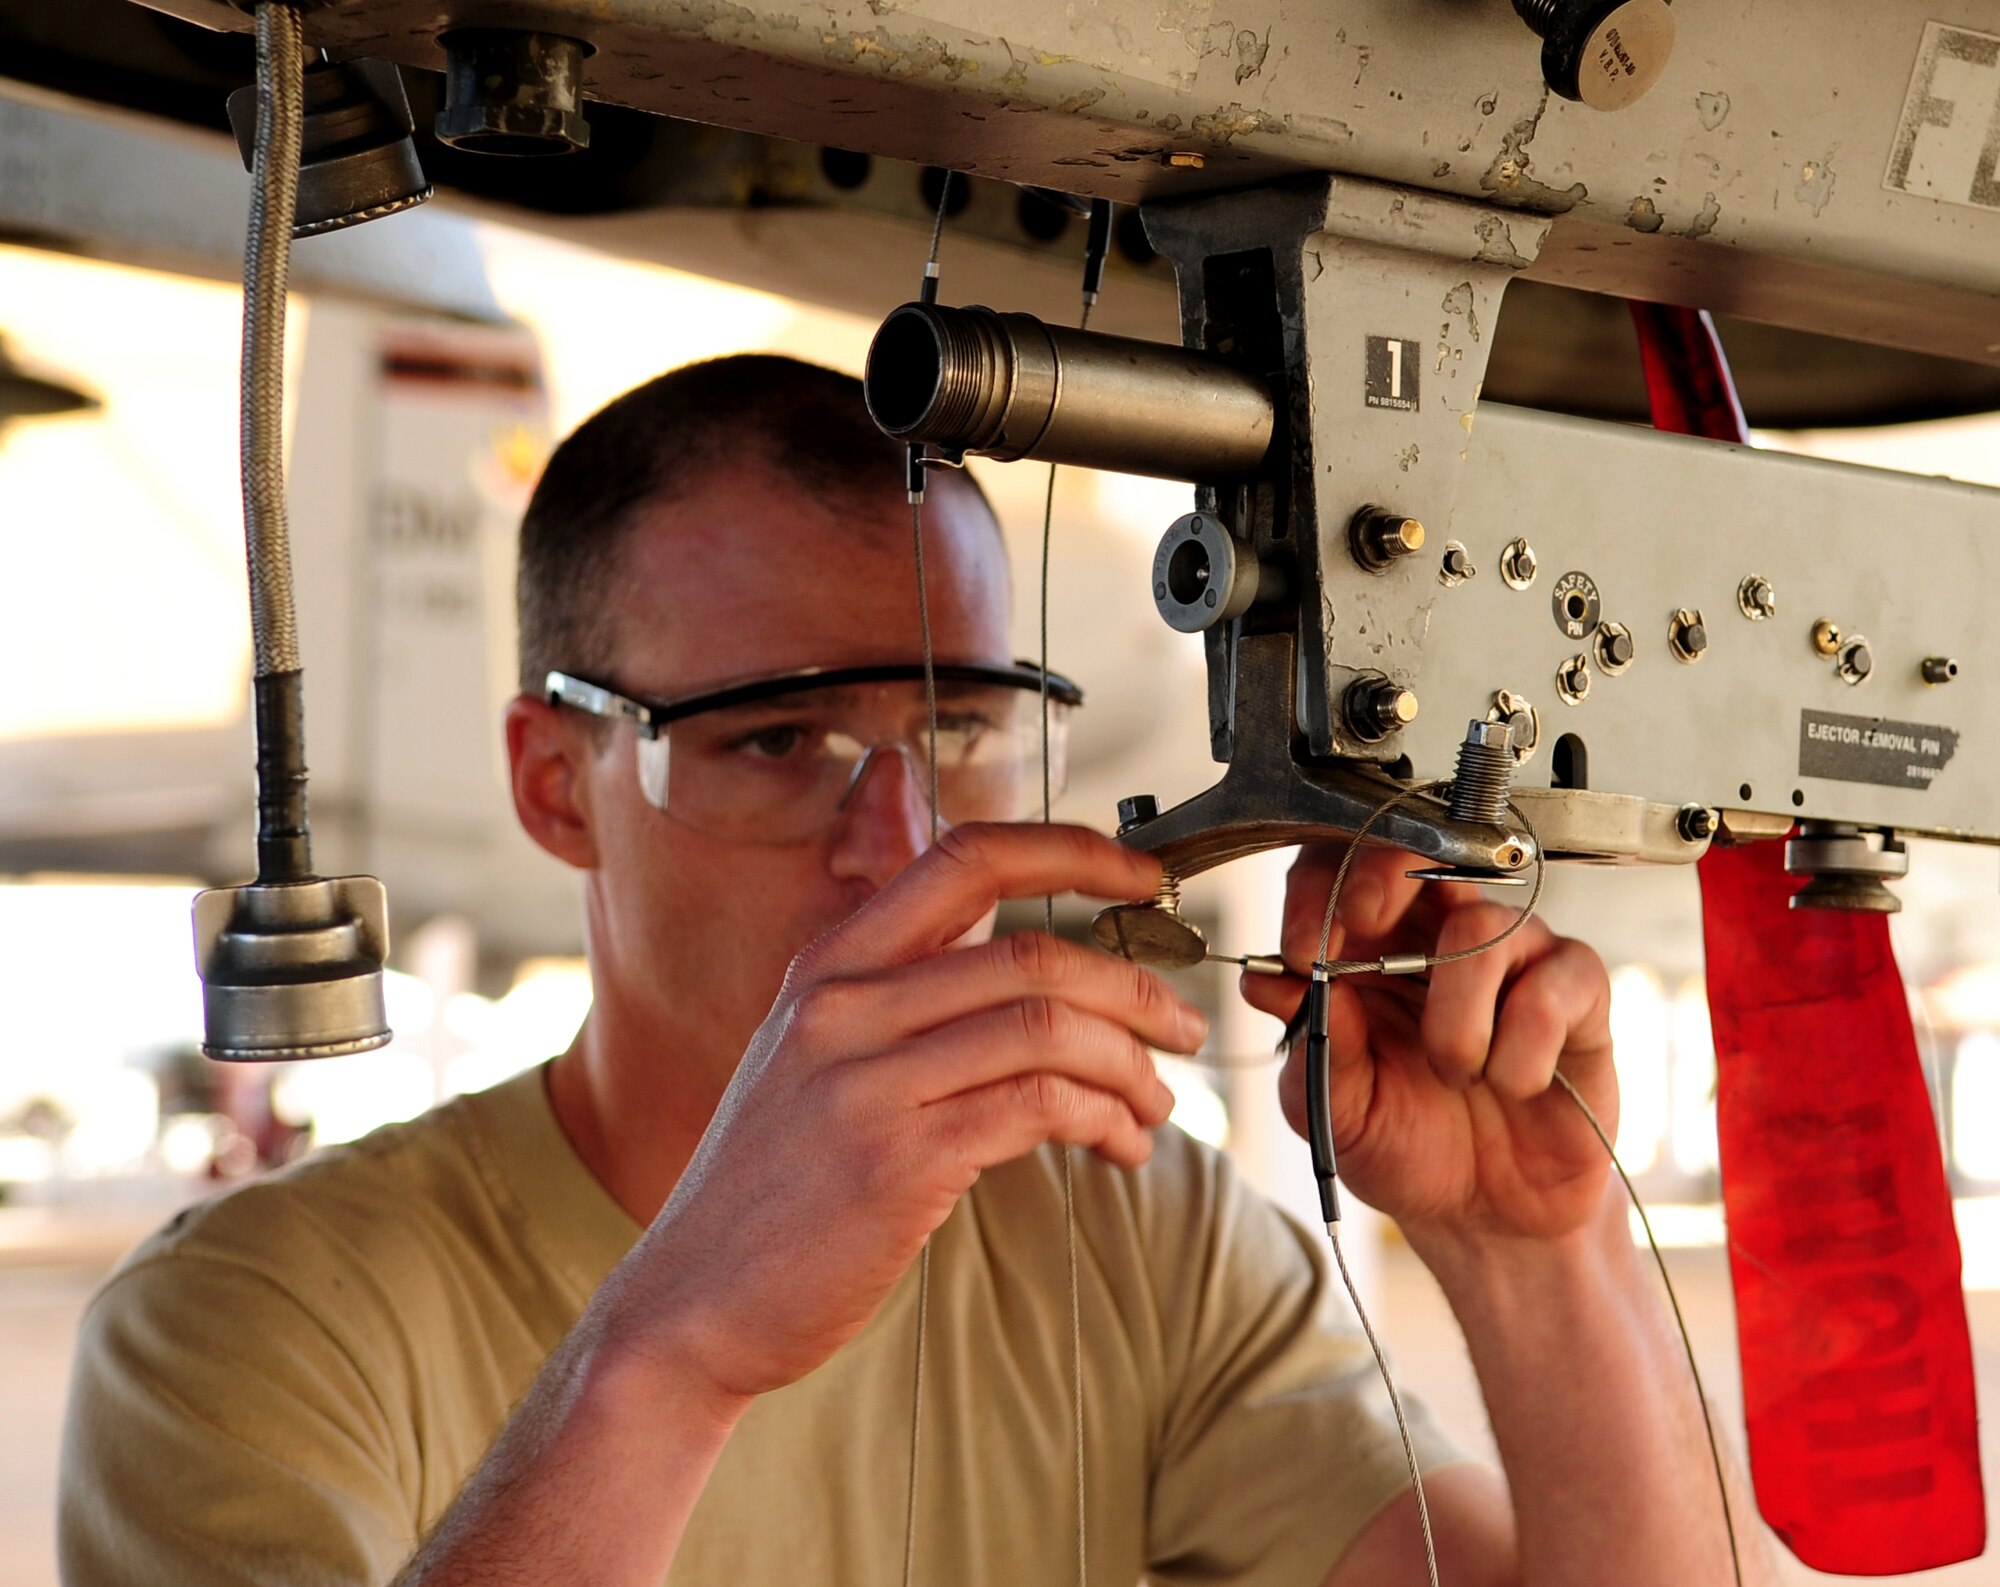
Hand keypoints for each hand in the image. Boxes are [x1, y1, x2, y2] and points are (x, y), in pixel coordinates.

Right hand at [613, 822, 1201, 1406]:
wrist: (690, 1301)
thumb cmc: (770, 1187)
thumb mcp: (810, 1058)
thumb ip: (898, 996)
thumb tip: (1014, 957)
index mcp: (828, 965)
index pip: (964, 858)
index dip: (1069, 852)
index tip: (1139, 875)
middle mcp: (842, 1006)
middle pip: (1031, 955)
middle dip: (1133, 991)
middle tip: (1181, 1029)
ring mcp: (864, 1083)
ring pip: (1047, 1029)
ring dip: (1129, 1067)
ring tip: (1153, 1107)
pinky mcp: (896, 1163)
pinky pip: (1039, 1108)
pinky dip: (1102, 1121)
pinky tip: (1117, 1148)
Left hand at [1240, 844, 1614, 1247]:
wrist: (1485, 1215)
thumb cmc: (1405, 1144)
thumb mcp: (1334, 1108)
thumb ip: (1310, 1041)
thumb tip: (1266, 980)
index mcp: (1366, 950)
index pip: (1337, 873)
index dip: (1316, 891)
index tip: (1301, 948)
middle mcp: (1438, 937)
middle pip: (1416, 852)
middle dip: (1381, 879)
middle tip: (1362, 925)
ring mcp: (1512, 957)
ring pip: (1483, 927)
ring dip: (1457, 1016)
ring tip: (1455, 1071)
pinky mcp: (1576, 992)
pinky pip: (1556, 981)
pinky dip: (1524, 1044)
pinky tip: (1513, 1083)